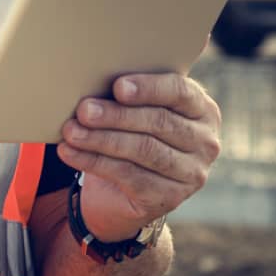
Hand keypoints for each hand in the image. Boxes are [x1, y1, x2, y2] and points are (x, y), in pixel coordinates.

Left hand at [56, 71, 221, 242]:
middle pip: (159, 122)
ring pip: (144, 150)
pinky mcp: (170, 198)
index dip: (148, 88)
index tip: (118, 87)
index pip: (180, 93)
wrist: (123, 189)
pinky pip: (129, 176)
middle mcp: (205, 142)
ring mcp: (191, 173)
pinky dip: (94, 161)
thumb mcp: (135, 109)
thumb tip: (91, 78)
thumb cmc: (130, 132)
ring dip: (102, 139)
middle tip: (83, 110)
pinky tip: (70, 152)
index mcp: (202, 109)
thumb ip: (128, 94)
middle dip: (117, 115)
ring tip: (71, 131)